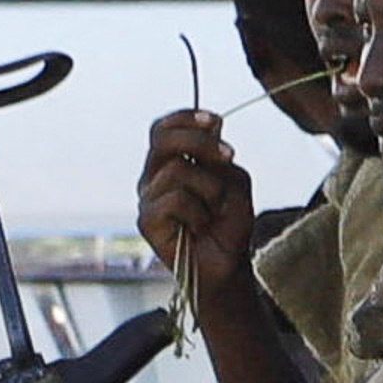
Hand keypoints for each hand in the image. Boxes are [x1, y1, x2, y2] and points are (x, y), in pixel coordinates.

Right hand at [136, 109, 258, 287]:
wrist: (227, 264)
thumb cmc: (229, 223)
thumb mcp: (235, 182)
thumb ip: (220, 157)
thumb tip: (211, 129)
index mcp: (171, 162)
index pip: (164, 128)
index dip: (186, 118)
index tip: (216, 121)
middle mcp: (154, 176)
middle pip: (163, 139)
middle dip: (200, 142)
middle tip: (227, 157)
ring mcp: (148, 197)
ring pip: (178, 170)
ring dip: (210, 189)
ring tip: (215, 211)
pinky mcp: (147, 220)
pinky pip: (176, 199)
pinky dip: (199, 212)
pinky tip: (201, 226)